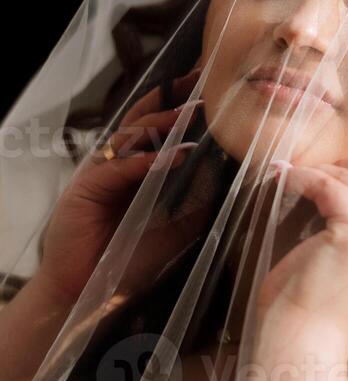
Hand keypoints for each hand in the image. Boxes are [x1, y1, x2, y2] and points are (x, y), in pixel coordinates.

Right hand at [37, 66, 211, 307]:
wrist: (88, 295)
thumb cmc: (129, 262)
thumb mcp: (177, 228)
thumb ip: (198, 201)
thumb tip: (229, 175)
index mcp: (136, 170)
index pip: (160, 130)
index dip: (181, 108)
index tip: (210, 91)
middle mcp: (116, 164)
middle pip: (144, 121)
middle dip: (172, 101)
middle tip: (201, 85)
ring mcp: (99, 173)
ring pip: (130, 136)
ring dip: (162, 125)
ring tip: (191, 116)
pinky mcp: (85, 188)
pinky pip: (118, 167)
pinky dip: (144, 161)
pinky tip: (171, 157)